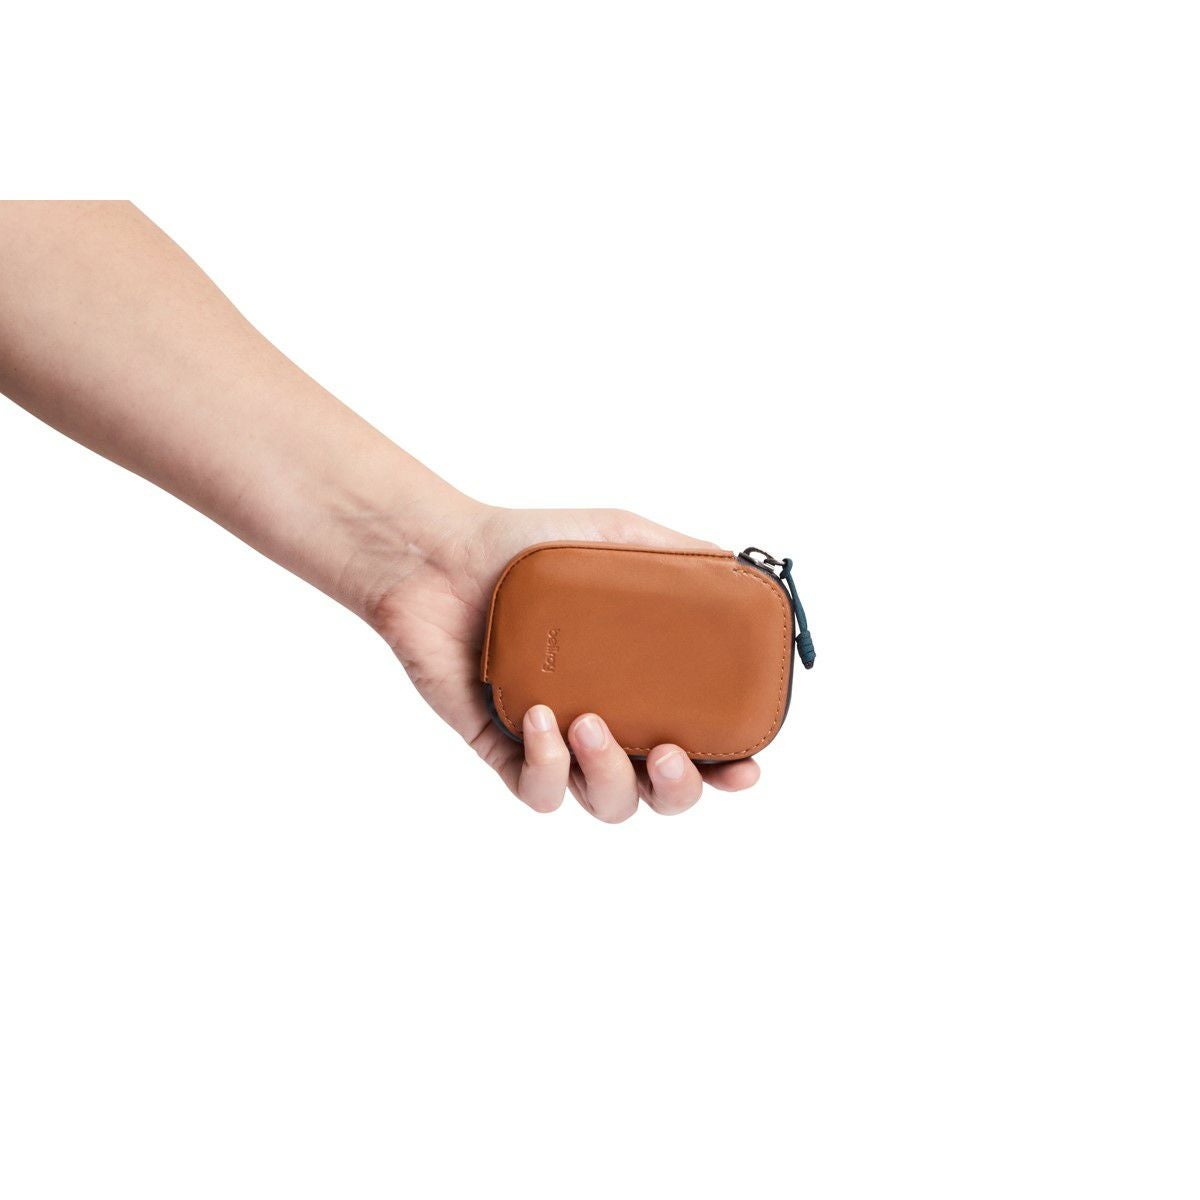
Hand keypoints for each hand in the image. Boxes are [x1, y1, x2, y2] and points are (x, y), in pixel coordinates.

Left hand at [366, 505, 762, 819]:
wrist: (442, 555)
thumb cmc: (529, 547)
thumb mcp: (616, 537)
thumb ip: (678, 555)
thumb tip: (737, 567)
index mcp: (641, 685)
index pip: (699, 744)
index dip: (726, 769)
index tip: (744, 766)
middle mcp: (606, 721)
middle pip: (660, 795)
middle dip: (678, 791)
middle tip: (668, 754)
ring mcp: (557, 742)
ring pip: (606, 803)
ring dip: (609, 776)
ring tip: (590, 723)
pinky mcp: (504, 750)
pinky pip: (538, 791)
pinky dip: (546, 766)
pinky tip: (542, 720)